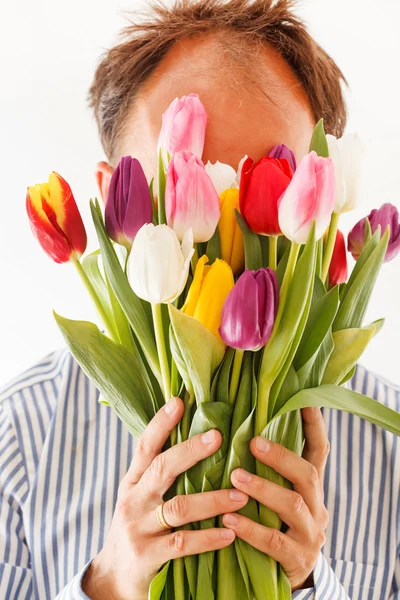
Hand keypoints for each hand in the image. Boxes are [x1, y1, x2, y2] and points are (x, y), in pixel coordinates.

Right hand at [82, 397, 247, 599]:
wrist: (113, 579)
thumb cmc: (136, 530)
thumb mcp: (139, 498)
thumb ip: (159, 475)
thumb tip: (194, 441)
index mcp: (133, 482)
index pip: (145, 446)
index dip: (160, 423)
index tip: (178, 401)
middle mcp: (133, 500)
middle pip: (162, 468)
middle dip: (190, 451)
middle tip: (218, 436)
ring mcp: (138, 528)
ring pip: (178, 507)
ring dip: (212, 500)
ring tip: (241, 495)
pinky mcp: (147, 557)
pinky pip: (182, 544)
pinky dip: (208, 538)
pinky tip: (230, 533)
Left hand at [222, 406, 329, 590]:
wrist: (287, 578)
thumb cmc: (274, 525)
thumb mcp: (276, 497)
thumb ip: (267, 470)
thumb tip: (239, 429)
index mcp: (311, 487)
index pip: (319, 450)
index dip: (314, 425)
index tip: (305, 400)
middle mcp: (317, 506)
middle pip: (309, 474)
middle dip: (281, 456)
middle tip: (253, 442)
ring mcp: (310, 534)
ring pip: (292, 505)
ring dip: (263, 488)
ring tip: (236, 476)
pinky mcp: (297, 559)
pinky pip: (275, 542)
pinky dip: (250, 529)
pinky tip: (228, 520)